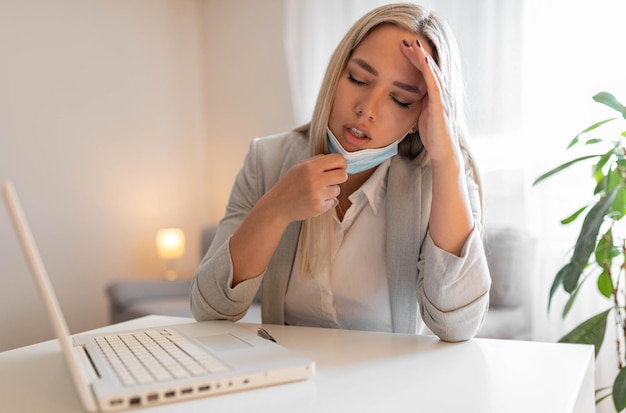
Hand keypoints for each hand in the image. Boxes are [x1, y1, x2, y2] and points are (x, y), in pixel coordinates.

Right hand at [262, 153, 346, 222]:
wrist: (277, 205)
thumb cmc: (289, 184)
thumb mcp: (299, 167)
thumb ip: (317, 161)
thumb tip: (337, 160)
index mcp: (310, 167)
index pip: (338, 159)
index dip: (341, 163)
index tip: (339, 167)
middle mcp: (314, 180)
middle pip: (343, 175)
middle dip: (339, 177)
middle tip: (331, 179)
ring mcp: (317, 195)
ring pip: (337, 189)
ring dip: (330, 190)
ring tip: (317, 191)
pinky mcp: (318, 207)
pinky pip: (332, 201)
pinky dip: (325, 201)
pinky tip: (313, 200)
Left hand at [401, 39, 457, 163]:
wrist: (443, 152)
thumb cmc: (433, 134)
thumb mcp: (421, 114)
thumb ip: (418, 102)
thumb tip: (407, 94)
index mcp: (435, 95)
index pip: (425, 72)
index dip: (415, 60)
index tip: (404, 49)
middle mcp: (442, 94)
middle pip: (429, 69)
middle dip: (418, 55)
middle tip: (406, 42)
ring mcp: (443, 100)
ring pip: (433, 74)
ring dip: (424, 59)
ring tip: (414, 46)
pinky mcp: (441, 107)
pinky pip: (436, 87)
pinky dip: (430, 73)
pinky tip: (425, 63)